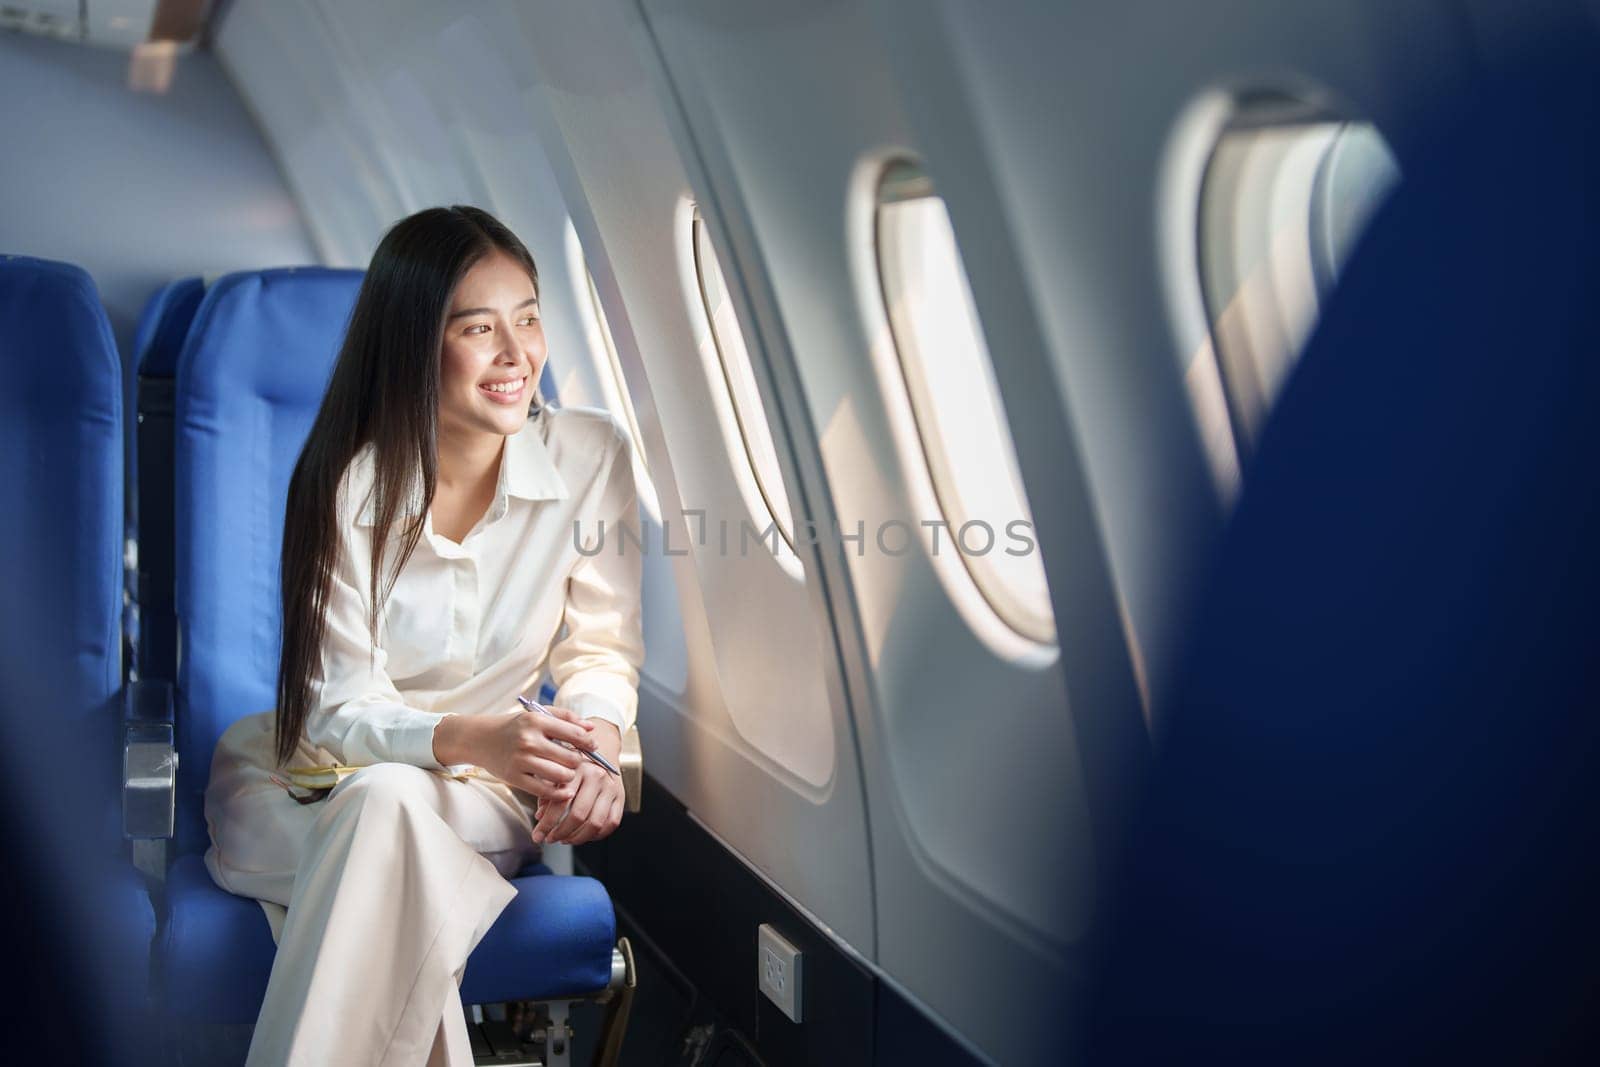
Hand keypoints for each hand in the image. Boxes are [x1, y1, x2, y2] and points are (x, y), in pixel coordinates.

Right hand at [432, 704, 596, 803]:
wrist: (480, 739)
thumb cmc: (515, 727)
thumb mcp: (537, 715)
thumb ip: (566, 718)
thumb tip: (591, 729)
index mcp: (537, 721)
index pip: (574, 733)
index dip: (588, 743)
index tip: (592, 747)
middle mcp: (529, 740)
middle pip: (571, 758)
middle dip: (578, 762)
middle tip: (576, 762)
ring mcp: (521, 760)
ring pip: (561, 776)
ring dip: (569, 777)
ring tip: (567, 773)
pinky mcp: (514, 778)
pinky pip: (545, 791)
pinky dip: (558, 793)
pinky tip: (562, 789)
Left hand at [533, 719, 623, 845]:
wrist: (602, 748)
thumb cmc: (574, 762)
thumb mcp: (557, 770)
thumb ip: (547, 792)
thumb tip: (540, 817)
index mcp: (578, 768)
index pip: (561, 802)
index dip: (547, 824)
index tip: (538, 836)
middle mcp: (597, 776)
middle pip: (578, 815)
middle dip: (560, 833)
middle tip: (550, 839)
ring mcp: (611, 788)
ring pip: (595, 823)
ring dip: (577, 838)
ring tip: (565, 839)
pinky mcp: (621, 797)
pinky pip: (611, 823)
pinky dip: (596, 835)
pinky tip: (583, 835)